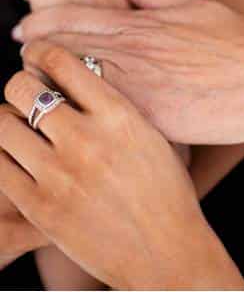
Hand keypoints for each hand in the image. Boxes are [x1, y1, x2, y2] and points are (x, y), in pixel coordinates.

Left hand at [0, 40, 242, 287]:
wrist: (166, 251)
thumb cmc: (166, 192)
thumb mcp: (154, 137)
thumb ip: (118, 109)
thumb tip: (83, 81)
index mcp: (120, 115)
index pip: (64, 63)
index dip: (42, 52)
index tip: (37, 54)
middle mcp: (86, 139)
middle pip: (23, 88)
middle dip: (19, 85)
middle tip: (24, 93)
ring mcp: (58, 174)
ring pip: (2, 125)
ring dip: (7, 120)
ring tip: (19, 127)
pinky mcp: (37, 206)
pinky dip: (2, 155)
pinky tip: (16, 157)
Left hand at [13, 0, 243, 145]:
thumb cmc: (242, 44)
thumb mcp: (195, 6)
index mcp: (140, 24)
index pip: (69, 19)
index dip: (39, 25)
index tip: (21, 32)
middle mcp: (131, 55)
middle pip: (59, 52)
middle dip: (34, 57)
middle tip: (21, 64)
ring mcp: (134, 90)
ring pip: (68, 87)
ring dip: (49, 89)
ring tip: (39, 95)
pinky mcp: (144, 122)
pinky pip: (96, 120)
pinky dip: (78, 119)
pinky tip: (71, 124)